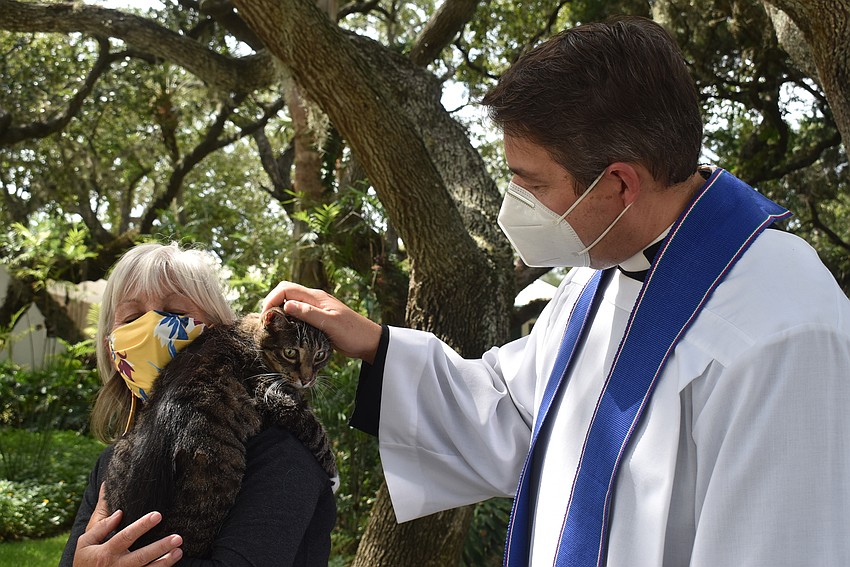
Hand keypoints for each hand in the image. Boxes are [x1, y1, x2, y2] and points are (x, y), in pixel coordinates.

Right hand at [74, 484, 182, 565]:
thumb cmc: (85, 562)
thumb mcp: (85, 543)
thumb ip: (100, 527)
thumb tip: (119, 512)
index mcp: (106, 552)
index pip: (126, 536)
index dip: (142, 526)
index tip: (158, 515)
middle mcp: (117, 566)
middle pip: (141, 556)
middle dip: (160, 547)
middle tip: (178, 537)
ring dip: (165, 562)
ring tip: (179, 551)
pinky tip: (171, 565)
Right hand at [263, 281, 382, 363]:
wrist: (368, 342)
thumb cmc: (352, 332)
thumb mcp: (330, 323)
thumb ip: (309, 314)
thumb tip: (286, 305)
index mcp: (316, 297)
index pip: (286, 288)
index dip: (272, 299)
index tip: (266, 316)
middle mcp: (313, 300)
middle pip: (285, 293)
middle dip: (272, 303)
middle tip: (266, 322)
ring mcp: (315, 309)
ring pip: (290, 303)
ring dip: (279, 311)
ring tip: (272, 327)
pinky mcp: (316, 319)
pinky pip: (297, 314)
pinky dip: (287, 319)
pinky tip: (284, 330)